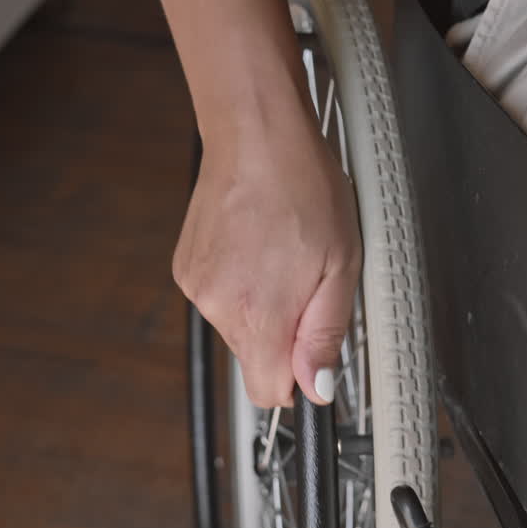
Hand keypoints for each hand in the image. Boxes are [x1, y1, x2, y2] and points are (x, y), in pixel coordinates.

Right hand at [175, 114, 360, 407]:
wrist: (255, 132)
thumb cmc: (303, 187)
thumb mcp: (342, 265)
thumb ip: (327, 334)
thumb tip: (317, 387)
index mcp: (260, 317)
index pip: (268, 395)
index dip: (298, 378)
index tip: (313, 350)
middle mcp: (218, 308)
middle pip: (255, 357)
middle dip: (284, 331)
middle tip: (305, 278)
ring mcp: (196, 287)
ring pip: (238, 324)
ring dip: (262, 302)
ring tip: (279, 251)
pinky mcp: (185, 266)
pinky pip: (219, 295)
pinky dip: (240, 279)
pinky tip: (255, 242)